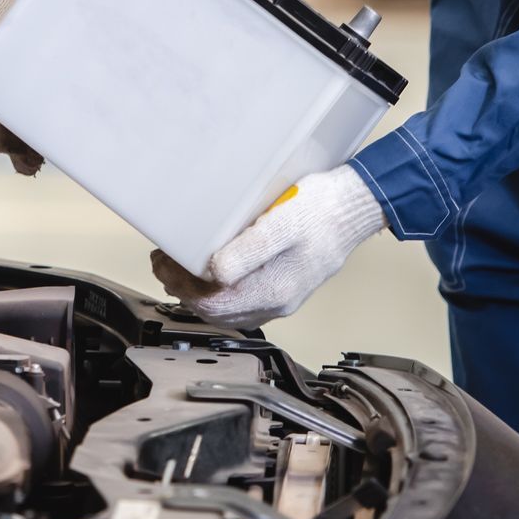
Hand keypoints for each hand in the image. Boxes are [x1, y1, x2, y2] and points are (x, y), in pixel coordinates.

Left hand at [150, 164, 386, 328]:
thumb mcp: (280, 224)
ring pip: (228, 309)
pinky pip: (242, 302)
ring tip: (179, 265)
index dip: (181, 287)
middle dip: (183, 288)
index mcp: (274, 290)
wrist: (354, 208)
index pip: (212, 304)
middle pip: (216, 311)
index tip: (165, 263)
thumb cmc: (321, 210)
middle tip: (164, 262)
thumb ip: (247, 251)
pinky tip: (209, 271)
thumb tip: (214, 273)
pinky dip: (217, 290)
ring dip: (198, 290)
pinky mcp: (283, 287)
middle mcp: (277, 301)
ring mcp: (281, 298)